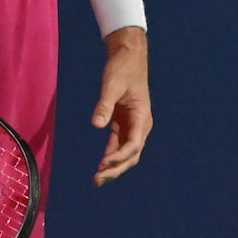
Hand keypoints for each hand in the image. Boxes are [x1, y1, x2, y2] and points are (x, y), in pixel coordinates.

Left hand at [92, 26, 150, 185]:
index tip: (103, 163)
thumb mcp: (111, 84)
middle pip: (131, 155)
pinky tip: (100, 166)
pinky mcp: (124, 123)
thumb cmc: (122, 69)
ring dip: (113, 166)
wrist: (128, 57)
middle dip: (116, 169)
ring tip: (97, 179)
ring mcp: (133, 125)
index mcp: (142, 116)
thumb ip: (104, 105)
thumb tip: (96, 125)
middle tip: (98, 179)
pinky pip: (118, 145)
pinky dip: (110, 156)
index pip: (133, 144)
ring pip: (125, 153)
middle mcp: (140, 125)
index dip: (119, 156)